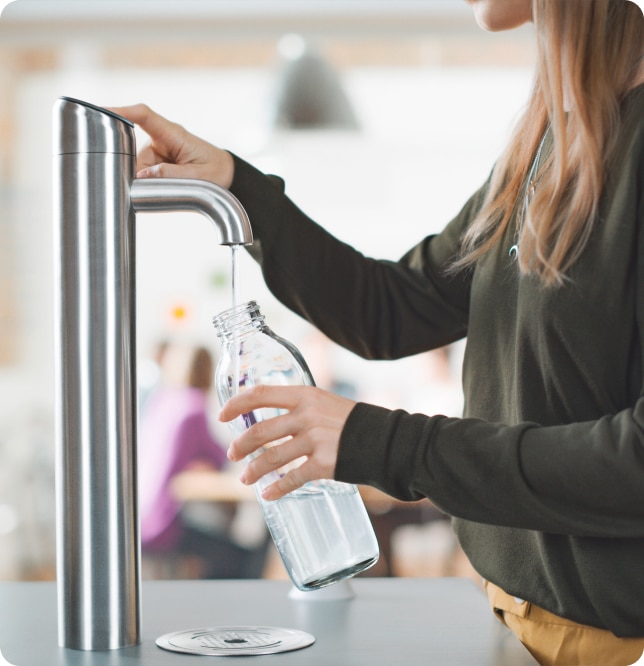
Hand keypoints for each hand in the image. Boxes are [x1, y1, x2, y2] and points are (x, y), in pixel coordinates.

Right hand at [107, 104, 234, 187]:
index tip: (102, 111)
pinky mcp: (155, 161)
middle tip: (148, 186)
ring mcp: (157, 150)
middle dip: (134, 170)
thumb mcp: (198, 176)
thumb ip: (171, 175)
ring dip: (142, 181)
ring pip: (136, 167)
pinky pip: (142, 173)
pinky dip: (145, 184)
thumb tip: (142, 175)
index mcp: (173, 134)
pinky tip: (156, 190)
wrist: (226, 173)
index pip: (144, 116)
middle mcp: (161, 139)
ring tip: (162, 189)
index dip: (122, 111)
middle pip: (133, 151)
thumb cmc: (216, 170)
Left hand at [219, 385, 356, 499]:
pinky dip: (277, 490)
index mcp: (306, 395)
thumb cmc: (355, 422)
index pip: (262, 393)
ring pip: (272, 458)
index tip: (222, 415)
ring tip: (245, 479)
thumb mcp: (327, 404)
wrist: (387, 440)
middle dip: (241, 445)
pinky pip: (292, 479)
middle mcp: (307, 415)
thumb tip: (274, 424)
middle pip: (261, 430)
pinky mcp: (323, 464)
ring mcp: (315, 440)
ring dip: (254, 470)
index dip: (237, 404)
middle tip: (233, 454)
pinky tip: (269, 495)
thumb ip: (302, 410)